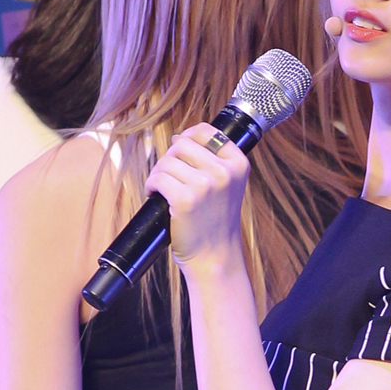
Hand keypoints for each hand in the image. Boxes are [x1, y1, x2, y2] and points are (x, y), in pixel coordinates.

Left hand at [145, 124, 249, 270]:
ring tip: (165, 190)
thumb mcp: (228, 186)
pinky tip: (157, 196)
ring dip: (159, 175)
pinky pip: (157, 178)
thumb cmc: (216, 222)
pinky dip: (152, 186)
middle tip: (171, 178)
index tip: (180, 147)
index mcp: (238, 164)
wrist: (215, 257)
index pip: (206, 131)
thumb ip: (213, 161)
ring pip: (166, 162)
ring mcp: (206, 185)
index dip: (188, 136)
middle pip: (181, 145)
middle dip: (170, 159)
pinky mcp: (186, 199)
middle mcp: (225, 172)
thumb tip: (179, 138)